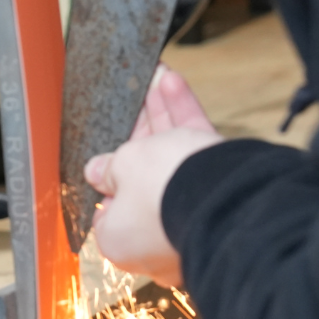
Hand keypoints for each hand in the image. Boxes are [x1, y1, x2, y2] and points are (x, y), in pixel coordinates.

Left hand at [84, 65, 223, 284]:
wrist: (222, 198)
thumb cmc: (158, 193)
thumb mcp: (123, 168)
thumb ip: (110, 167)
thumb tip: (96, 172)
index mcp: (120, 239)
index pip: (108, 209)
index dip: (108, 181)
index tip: (107, 156)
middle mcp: (153, 235)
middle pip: (142, 176)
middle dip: (140, 133)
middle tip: (135, 104)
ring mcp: (186, 216)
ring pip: (171, 159)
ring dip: (163, 117)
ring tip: (156, 80)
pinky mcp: (216, 194)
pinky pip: (195, 155)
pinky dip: (185, 118)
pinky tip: (174, 84)